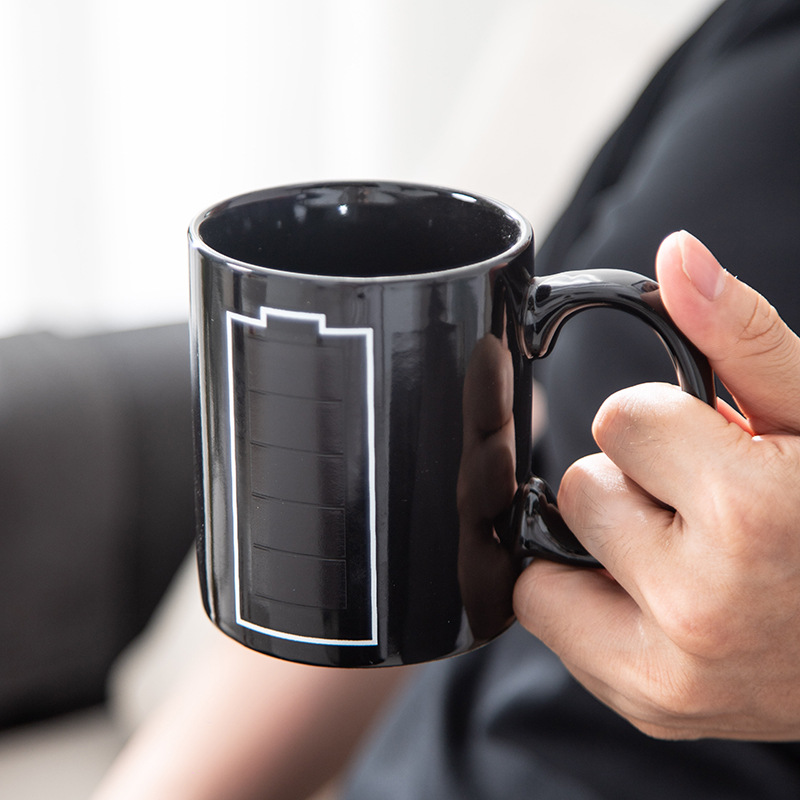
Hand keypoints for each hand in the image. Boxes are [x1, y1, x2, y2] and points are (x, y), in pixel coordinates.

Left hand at [513, 230, 799, 740]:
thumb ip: (742, 335)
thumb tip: (677, 256)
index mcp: (750, 515)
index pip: (620, 418)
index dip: (667, 425)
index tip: (716, 450)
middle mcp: (700, 605)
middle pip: (580, 488)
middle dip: (636, 484)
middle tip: (708, 509)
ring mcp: (669, 671)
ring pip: (550, 558)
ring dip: (605, 545)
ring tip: (689, 554)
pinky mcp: (648, 704)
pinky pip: (549, 616)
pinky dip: (586, 599)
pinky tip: (661, 593)